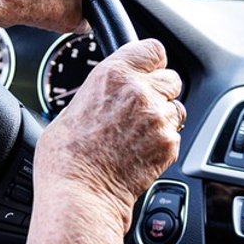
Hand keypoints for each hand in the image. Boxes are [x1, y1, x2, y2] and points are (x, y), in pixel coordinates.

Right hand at [32, 38, 183, 231]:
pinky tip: (140, 152)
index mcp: (112, 74)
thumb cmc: (66, 157)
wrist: (80, 193)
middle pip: (171, 78)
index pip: (153, 49)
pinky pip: (175, 135)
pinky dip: (163, 142)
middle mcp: (139, 91)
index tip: (149, 69)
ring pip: (177, 108)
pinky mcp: (169, 144)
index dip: (151, 61)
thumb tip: (106, 95)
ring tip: (138, 135)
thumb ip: (99, 93)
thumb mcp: (72, 108)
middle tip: (141, 108)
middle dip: (160, 92)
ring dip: (163, 118)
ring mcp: (157, 118)